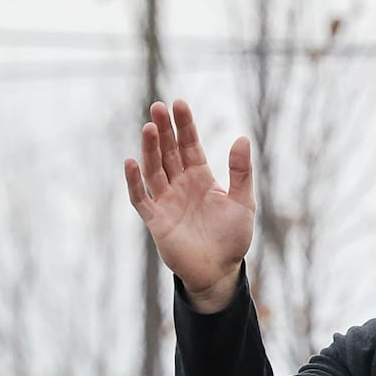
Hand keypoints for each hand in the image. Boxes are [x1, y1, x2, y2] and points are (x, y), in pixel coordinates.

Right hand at [123, 100, 254, 310]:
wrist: (220, 272)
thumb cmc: (232, 238)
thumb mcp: (243, 203)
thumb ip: (241, 172)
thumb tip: (242, 137)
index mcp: (201, 178)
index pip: (190, 145)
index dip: (184, 126)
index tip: (179, 104)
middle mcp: (180, 185)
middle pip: (169, 152)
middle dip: (163, 130)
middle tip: (158, 106)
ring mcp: (166, 201)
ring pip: (154, 169)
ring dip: (150, 149)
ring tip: (149, 127)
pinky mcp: (156, 220)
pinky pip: (140, 198)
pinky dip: (135, 182)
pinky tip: (132, 163)